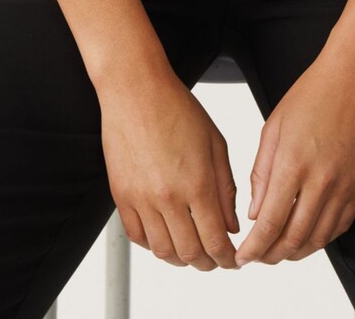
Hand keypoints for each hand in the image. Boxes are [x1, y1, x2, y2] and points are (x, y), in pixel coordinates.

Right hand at [99, 68, 240, 270]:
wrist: (135, 90)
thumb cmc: (177, 108)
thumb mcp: (215, 143)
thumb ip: (225, 187)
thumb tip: (230, 225)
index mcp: (197, 184)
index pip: (216, 241)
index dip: (228, 258)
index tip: (233, 260)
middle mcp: (168, 197)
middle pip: (190, 254)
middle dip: (208, 263)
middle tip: (215, 260)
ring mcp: (141, 199)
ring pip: (163, 251)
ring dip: (181, 259)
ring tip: (191, 252)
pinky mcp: (120, 195)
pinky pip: (136, 236)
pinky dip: (152, 246)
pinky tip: (164, 238)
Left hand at [234, 47, 354, 265]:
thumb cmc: (312, 94)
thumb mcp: (274, 126)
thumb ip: (262, 173)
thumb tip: (256, 213)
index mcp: (292, 163)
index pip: (269, 224)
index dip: (254, 248)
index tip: (242, 257)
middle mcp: (320, 180)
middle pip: (293, 239)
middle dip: (271, 256)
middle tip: (258, 258)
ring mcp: (344, 185)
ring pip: (318, 239)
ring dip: (296, 252)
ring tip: (279, 252)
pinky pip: (340, 226)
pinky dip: (321, 239)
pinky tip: (307, 236)